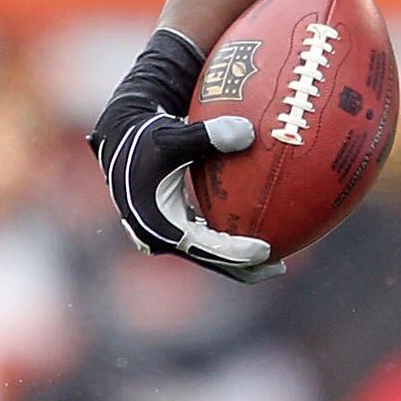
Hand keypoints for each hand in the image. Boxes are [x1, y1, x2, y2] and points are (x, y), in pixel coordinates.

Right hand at [89, 29, 283, 280]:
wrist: (121, 136)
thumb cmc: (146, 135)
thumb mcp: (173, 135)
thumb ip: (208, 135)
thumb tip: (248, 132)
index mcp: (156, 223)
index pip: (202, 246)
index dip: (235, 252)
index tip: (265, 250)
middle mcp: (159, 235)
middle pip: (209, 259)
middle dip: (244, 268)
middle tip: (278, 267)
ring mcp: (165, 232)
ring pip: (209, 253)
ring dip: (239, 260)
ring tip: (277, 261)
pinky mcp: (173, 224)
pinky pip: (207, 238)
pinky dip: (230, 240)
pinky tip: (260, 233)